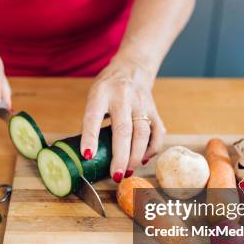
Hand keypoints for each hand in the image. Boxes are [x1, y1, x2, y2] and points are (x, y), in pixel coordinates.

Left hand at [80, 55, 165, 181]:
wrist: (132, 68)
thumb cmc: (108, 88)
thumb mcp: (93, 97)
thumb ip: (91, 121)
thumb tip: (86, 154)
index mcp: (101, 93)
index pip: (93, 116)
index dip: (90, 137)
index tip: (87, 155)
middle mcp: (123, 97)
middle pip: (123, 129)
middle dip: (120, 156)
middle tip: (116, 175)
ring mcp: (142, 103)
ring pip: (143, 133)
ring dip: (136, 156)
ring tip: (128, 172)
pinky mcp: (155, 110)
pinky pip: (158, 133)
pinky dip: (152, 149)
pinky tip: (143, 159)